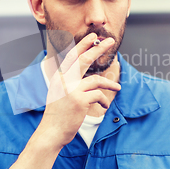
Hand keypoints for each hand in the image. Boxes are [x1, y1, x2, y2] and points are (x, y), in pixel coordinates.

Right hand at [37, 33, 120, 148]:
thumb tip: (85, 76)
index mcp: (58, 77)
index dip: (83, 44)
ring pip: (97, 79)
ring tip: (118, 88)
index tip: (93, 36)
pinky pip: (98, 95)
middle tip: (111, 41)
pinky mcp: (80, 100)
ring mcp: (71, 89)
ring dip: (110, 84)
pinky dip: (104, 101)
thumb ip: (69, 83)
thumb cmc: (58, 115)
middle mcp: (64, 80)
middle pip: (84, 59)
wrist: (51, 131)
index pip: (72, 55)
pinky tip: (104, 107)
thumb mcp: (59, 93)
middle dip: (99, 48)